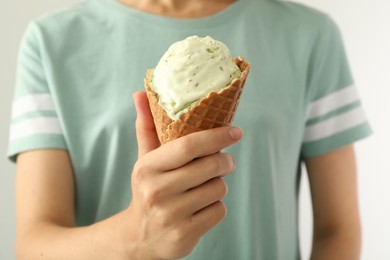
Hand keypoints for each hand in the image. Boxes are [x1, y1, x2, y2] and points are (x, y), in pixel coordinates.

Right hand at [125, 92, 242, 259]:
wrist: (140, 237)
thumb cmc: (149, 189)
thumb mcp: (145, 159)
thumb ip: (146, 126)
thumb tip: (140, 92)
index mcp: (147, 168)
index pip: (188, 146)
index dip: (216, 136)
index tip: (235, 131)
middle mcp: (157, 191)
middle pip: (210, 167)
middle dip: (225, 161)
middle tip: (226, 161)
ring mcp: (170, 215)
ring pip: (218, 188)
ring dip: (218, 185)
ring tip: (206, 186)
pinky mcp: (184, 235)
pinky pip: (219, 211)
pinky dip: (216, 207)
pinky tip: (202, 207)